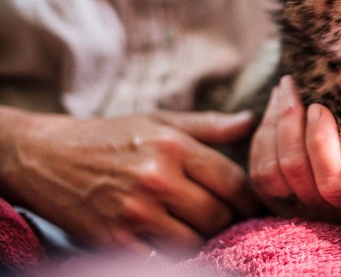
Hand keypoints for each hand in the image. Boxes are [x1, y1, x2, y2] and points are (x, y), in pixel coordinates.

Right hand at [0, 107, 259, 258]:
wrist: (45, 157)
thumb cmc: (111, 137)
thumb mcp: (160, 121)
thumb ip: (209, 126)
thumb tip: (252, 122)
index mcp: (173, 146)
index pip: (233, 181)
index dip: (250, 199)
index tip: (252, 206)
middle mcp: (156, 178)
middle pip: (218, 215)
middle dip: (228, 221)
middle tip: (225, 220)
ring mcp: (134, 212)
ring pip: (195, 241)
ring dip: (202, 240)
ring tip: (199, 230)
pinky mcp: (112, 240)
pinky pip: (161, 261)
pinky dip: (174, 258)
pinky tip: (172, 244)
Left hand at [248, 76, 340, 223]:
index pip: (332, 180)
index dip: (319, 142)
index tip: (320, 107)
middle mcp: (327, 210)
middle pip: (294, 170)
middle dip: (288, 122)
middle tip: (292, 86)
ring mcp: (300, 208)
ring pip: (271, 171)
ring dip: (272, 124)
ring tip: (283, 90)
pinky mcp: (279, 201)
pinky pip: (259, 172)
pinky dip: (262, 137)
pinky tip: (274, 110)